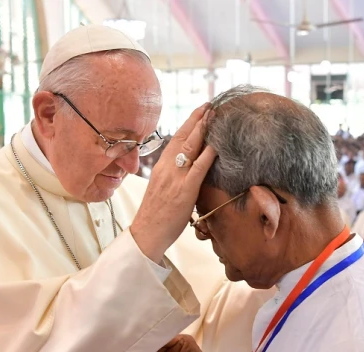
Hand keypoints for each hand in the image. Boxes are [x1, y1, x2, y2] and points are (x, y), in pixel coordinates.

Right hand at [130, 104, 216, 262]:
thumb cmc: (156, 215)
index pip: (175, 140)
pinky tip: (217, 144)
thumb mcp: (162, 189)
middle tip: (210, 105)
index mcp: (161, 167)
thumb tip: (188, 168)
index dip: (188, 124)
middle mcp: (166, 168)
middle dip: (197, 119)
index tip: (199, 112)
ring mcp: (174, 178)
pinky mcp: (184, 190)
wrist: (146, 234)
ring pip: (189, 147)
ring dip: (203, 129)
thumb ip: (174, 176)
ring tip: (214, 115)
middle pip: (182, 137)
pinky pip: (198, 168)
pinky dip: (208, 154)